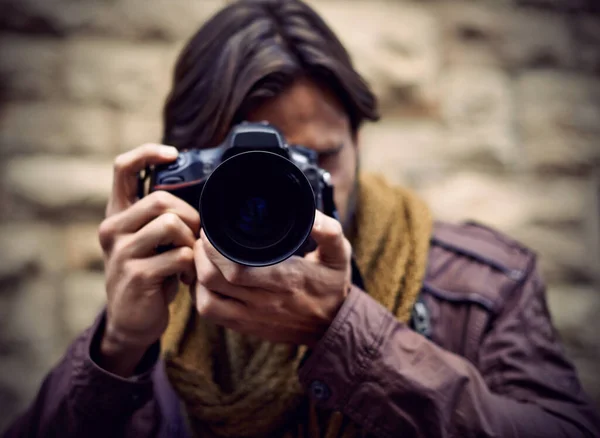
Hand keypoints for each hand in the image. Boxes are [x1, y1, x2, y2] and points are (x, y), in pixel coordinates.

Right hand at [97, 144, 199, 375]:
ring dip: (191, 241)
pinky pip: (178, 256)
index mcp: (117, 214)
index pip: (123, 168)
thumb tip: (204, 192)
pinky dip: (191, 266)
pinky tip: (186, 278)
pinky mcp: (136, 275)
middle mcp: (112, 228)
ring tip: (190, 258)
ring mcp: (121, 252)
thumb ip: (163, 217)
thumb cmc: (150, 273)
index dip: (148, 153)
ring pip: (170, 224)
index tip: (173, 154)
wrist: (133, 321)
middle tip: (196, 238)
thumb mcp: (150, 241)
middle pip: (161, 199)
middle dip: (190, 216)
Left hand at [193, 210, 351, 346]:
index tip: (213, 231)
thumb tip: (313, 215)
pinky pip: (211, 313)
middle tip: (204, 238)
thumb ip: (329, 232)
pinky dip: (200, 294)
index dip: (215, 248)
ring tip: (203, 257)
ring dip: (197, 275)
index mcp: (285, 279)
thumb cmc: (331, 285)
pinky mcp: (245, 326)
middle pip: (213, 279)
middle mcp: (265, 300)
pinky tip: (206, 279)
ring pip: (206, 298)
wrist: (332, 326)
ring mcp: (252, 316)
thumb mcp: (338, 255)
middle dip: (201, 254)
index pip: (236, 268)